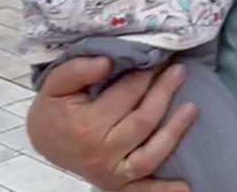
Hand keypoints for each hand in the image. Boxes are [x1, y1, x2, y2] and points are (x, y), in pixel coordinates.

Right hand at [26, 56, 195, 190]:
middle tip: (179, 70)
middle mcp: (102, 152)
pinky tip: (186, 185)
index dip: (145, 73)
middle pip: (143, 120)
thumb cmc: (53, 110)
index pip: (126, 95)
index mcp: (86, 125)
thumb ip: (77, 70)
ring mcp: (112, 172)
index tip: (159, 57)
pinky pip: (144, 191)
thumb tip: (108, 61)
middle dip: (164, 92)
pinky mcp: (118, 185)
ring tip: (192, 107)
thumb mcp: (54, 84)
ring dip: (175, 132)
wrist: (44, 141)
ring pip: (151, 154)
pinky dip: (164, 190)